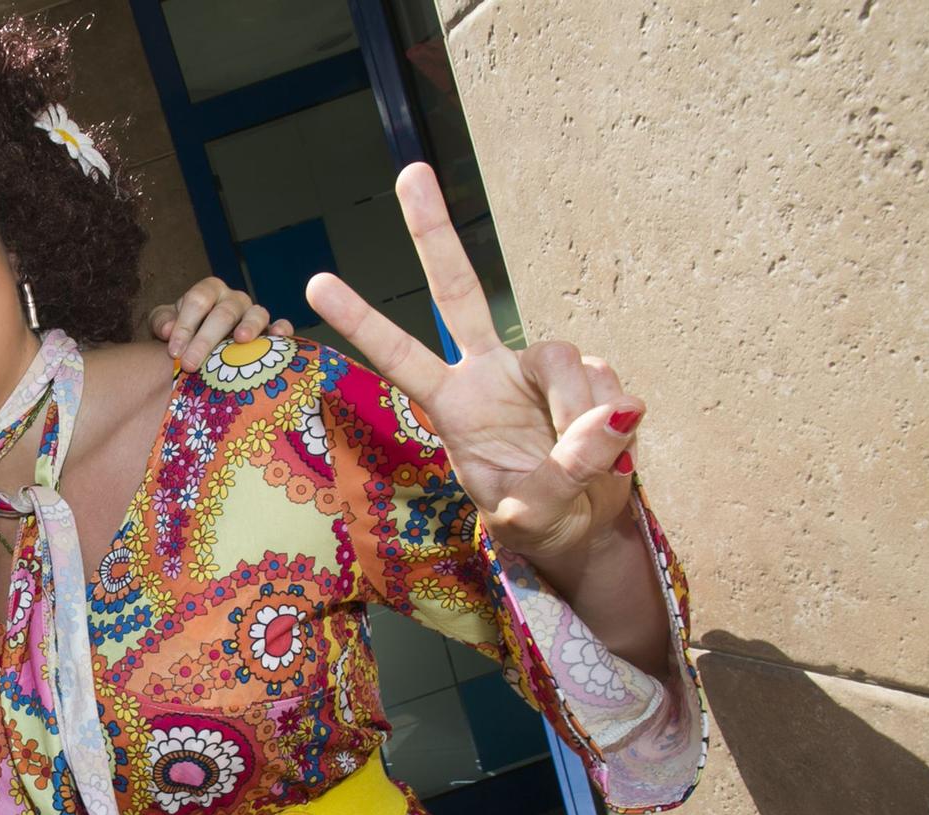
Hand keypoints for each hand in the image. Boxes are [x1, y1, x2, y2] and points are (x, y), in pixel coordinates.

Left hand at [149, 277, 296, 372]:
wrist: (198, 347)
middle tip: (191, 364)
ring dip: (249, 326)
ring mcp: (253, 315)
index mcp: (208, 292)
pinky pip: (281, 327)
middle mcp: (233, 300)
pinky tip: (278, 338)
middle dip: (206, 339)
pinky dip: (282, 330)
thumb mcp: (165, 325)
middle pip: (224, 312)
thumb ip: (162, 322)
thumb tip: (167, 330)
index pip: (198, 300)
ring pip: (256, 314)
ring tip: (240, 340)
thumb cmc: (182, 334)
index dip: (185, 325)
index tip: (173, 352)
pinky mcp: (269, 333)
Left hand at [306, 163, 643, 562]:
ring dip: (577, 411)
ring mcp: (539, 370)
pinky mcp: (591, 378)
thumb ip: (560, 472)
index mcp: (452, 404)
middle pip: (458, 290)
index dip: (363, 321)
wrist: (584, 528)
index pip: (399, 355)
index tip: (315, 283)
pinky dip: (612, 423)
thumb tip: (608, 417)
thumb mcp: (533, 514)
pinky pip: (609, 386)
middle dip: (434, 232)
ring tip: (584, 460)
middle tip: (410, 173)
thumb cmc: (537, 520)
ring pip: (563, 359)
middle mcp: (489, 372)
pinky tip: (612, 449)